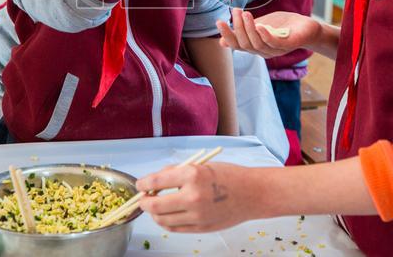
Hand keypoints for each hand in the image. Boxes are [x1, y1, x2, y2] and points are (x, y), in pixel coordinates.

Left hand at [137, 162, 263, 232]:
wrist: (252, 194)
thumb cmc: (228, 176)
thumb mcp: (201, 165)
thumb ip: (177, 172)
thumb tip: (154, 181)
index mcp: (192, 175)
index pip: (156, 181)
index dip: (143, 183)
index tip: (140, 184)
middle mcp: (193, 196)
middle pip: (155, 205)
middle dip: (143, 202)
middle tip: (142, 198)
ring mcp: (197, 215)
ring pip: (163, 219)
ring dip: (153, 213)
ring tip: (155, 206)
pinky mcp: (201, 228)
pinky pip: (175, 228)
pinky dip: (166, 222)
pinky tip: (166, 215)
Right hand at [217, 9, 324, 58]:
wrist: (307, 27)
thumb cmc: (282, 26)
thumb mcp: (259, 27)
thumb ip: (243, 32)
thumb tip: (221, 43)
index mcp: (255, 46)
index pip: (237, 45)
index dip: (227, 35)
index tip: (219, 21)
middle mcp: (263, 51)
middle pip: (245, 44)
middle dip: (237, 28)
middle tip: (235, 10)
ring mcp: (275, 50)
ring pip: (257, 44)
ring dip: (249, 29)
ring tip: (245, 13)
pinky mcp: (287, 45)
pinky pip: (274, 43)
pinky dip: (265, 35)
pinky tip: (259, 25)